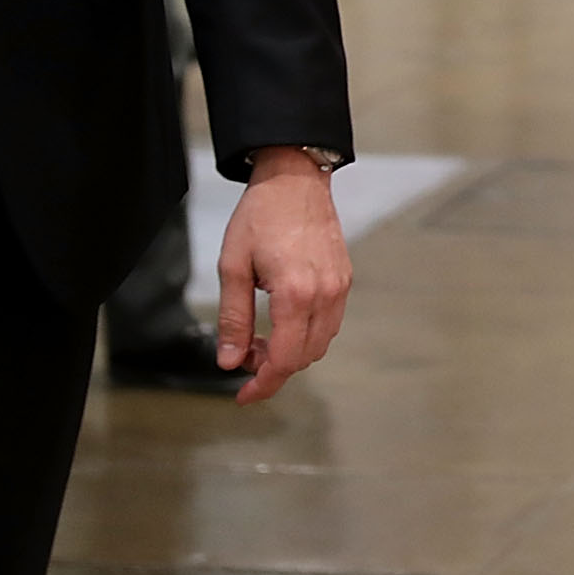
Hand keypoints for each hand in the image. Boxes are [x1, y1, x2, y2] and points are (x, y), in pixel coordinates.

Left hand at [217, 146, 353, 405]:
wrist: (295, 179)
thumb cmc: (260, 217)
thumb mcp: (233, 266)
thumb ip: (233, 317)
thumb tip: (229, 361)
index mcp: (295, 294)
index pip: (285, 359)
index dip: (263, 384)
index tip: (243, 395)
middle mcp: (325, 295)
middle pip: (305, 357)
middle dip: (272, 368)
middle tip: (241, 355)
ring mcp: (340, 288)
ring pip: (320, 343)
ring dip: (291, 352)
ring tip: (259, 338)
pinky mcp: (344, 279)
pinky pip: (329, 323)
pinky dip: (306, 334)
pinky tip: (282, 321)